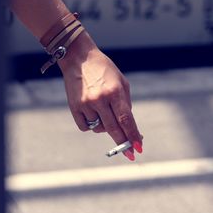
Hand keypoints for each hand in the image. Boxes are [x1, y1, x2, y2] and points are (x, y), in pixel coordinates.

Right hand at [58, 31, 142, 160]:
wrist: (79, 59)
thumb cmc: (105, 71)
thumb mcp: (121, 82)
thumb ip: (126, 104)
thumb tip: (129, 128)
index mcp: (114, 92)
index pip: (126, 119)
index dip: (133, 135)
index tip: (138, 147)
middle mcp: (100, 99)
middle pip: (114, 129)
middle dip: (123, 143)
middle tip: (130, 153)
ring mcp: (86, 104)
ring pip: (100, 129)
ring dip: (106, 127)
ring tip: (104, 111)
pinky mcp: (74, 107)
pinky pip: (85, 127)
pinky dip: (92, 126)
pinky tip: (93, 114)